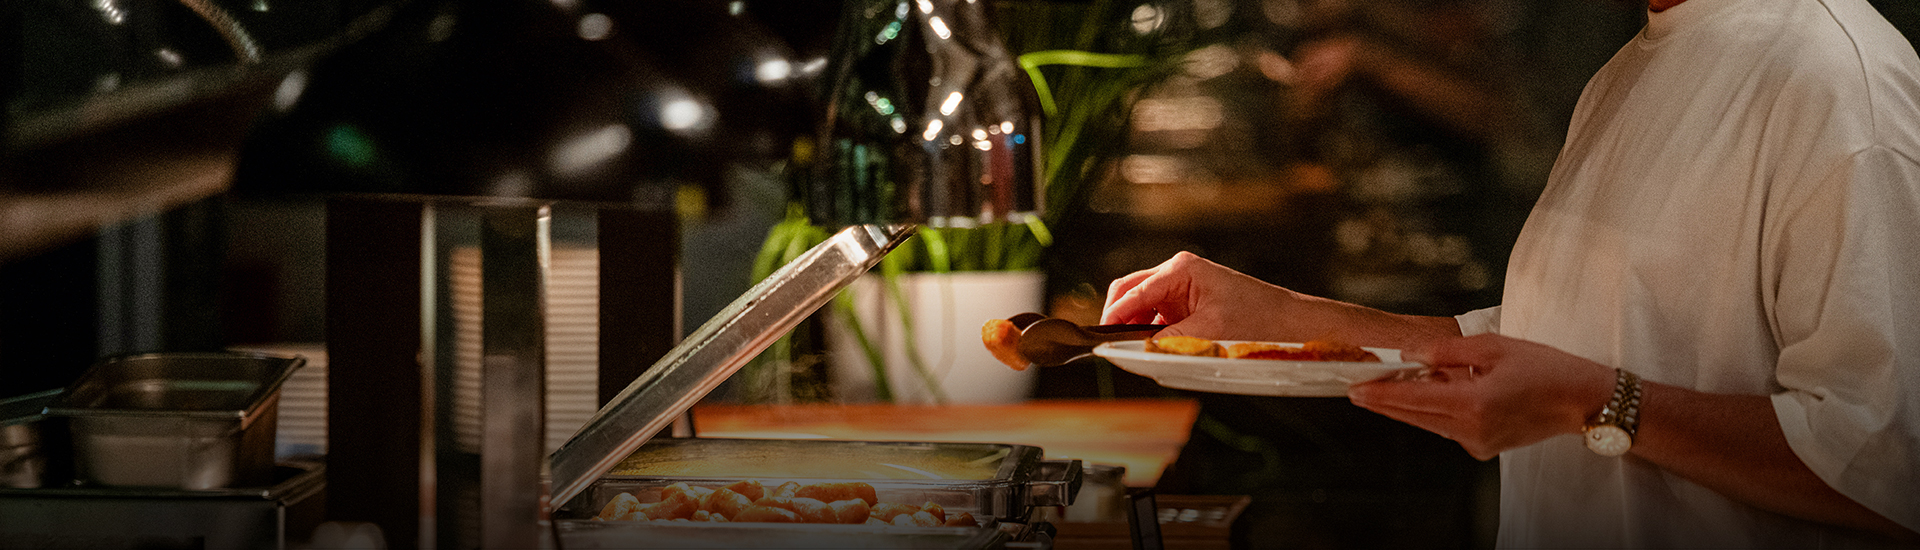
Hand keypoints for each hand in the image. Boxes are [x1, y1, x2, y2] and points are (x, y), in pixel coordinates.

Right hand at [1100, 252, 1303, 340]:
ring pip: (1140, 304)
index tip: (1100, 338)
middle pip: (1130, 292)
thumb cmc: (1258, 320)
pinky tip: (1148, 346)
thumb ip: (1169, 340)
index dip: (1113, 316)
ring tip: (1128, 350)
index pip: (1133, 292)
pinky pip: (1155, 314)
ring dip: (1132, 326)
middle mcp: (1177, 272)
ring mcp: (1181, 286)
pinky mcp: (1186, 302)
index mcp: (1181, 268)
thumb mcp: (1209, 332)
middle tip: (1109, 345)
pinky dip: (1147, 330)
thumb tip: (1137, 351)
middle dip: (1117, 317)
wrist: (1290, 323)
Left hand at [1348, 334, 1615, 459]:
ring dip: (1409, 403)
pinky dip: (1435, 409)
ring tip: (1392, 381)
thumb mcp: (1494, 347)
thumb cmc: (1546, 368)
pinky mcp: (1483, 446)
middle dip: (1385, 400)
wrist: (1583, 400)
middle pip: (1413, 416)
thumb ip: (1446, 351)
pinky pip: (1447, 426)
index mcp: (1473, 403)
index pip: (1412, 400)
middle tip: (1358, 386)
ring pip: (1427, 422)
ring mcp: (1477, 442)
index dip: (1379, 394)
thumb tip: (1410, 354)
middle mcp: (1471, 430)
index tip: (1354, 388)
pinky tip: (1433, 389)